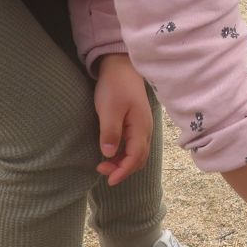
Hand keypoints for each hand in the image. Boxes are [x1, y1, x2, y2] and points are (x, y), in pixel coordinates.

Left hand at [93, 54, 152, 185]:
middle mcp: (145, 130)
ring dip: (123, 162)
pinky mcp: (137, 123)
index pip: (135, 158)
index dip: (123, 171)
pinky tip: (112, 152)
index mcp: (140, 128)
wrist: (121, 67)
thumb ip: (110, 132)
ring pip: (138, 153)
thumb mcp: (109, 109)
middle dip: (123, 169)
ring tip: (105, 163)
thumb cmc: (115, 86)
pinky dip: (125, 154)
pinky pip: (135, 145)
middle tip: (102, 170)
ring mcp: (142, 126)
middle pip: (139, 159)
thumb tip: (108, 154)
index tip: (109, 180)